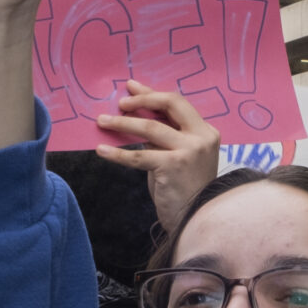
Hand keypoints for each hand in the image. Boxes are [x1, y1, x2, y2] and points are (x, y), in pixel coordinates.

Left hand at [95, 81, 221, 232]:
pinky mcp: (174, 166)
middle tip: (119, 103)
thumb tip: (136, 117)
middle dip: (141, 99)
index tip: (131, 88)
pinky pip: (139, 156)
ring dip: (122, 123)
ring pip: (150, 127)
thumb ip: (165, 137)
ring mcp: (189, 150)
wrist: (197, 220)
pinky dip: (118, 153)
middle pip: (169, 103)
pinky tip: (102, 150)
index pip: (177, 103)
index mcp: (205, 131)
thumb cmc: (185, 190)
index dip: (152, 94)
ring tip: (102, 121)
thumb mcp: (179, 156)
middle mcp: (201, 136)